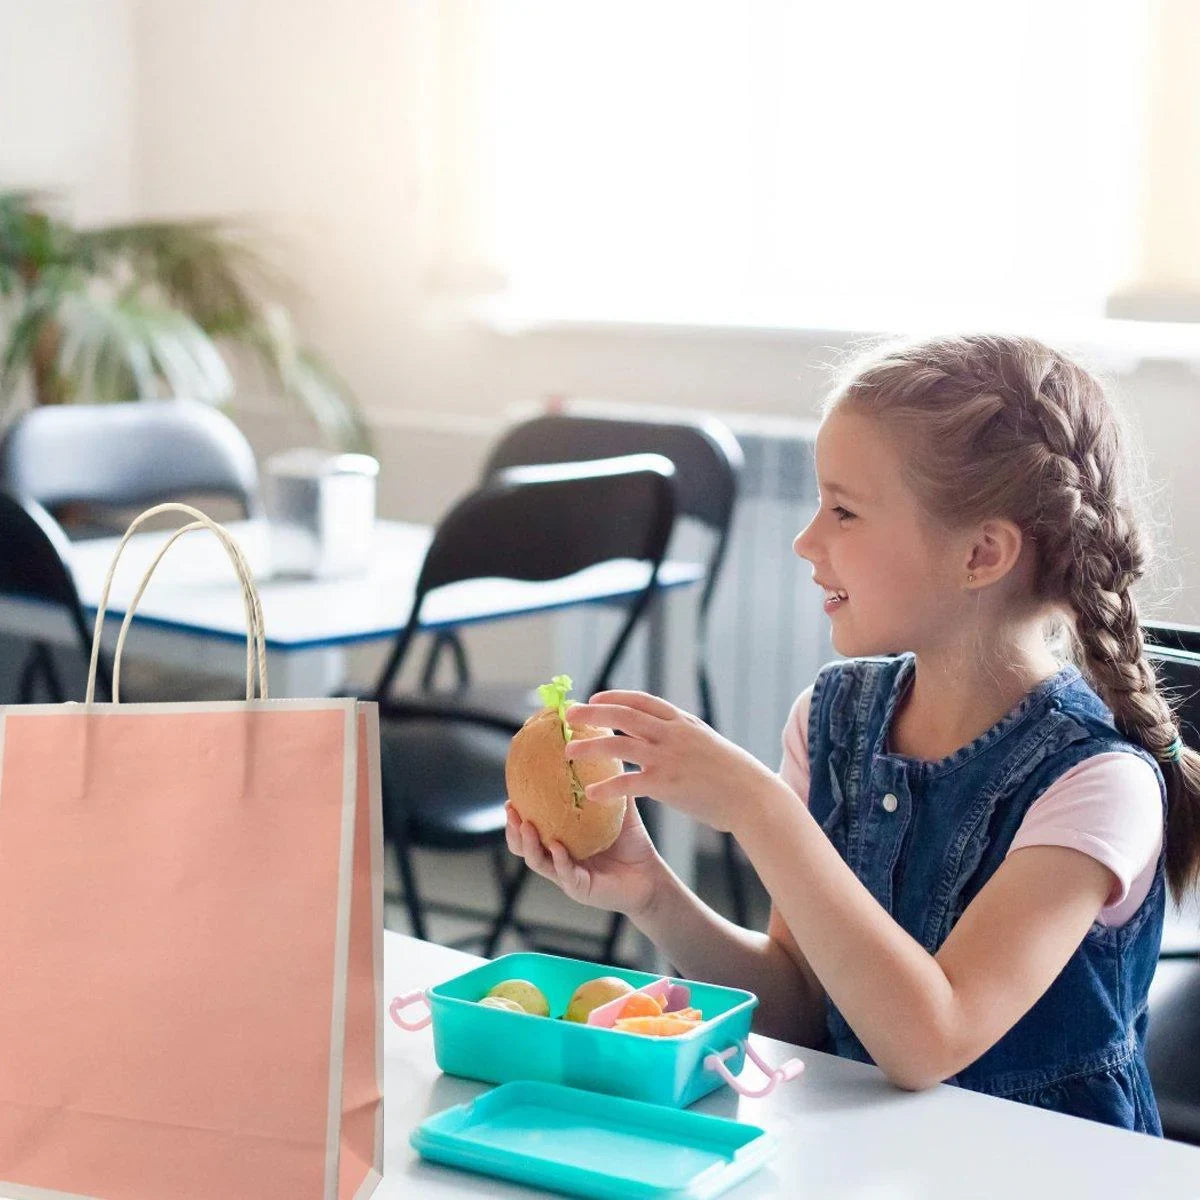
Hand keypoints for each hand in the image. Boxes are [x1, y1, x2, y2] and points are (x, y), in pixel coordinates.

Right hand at [504, 794, 664, 918]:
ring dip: (529, 844)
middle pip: (524, 846)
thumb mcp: (619, 810)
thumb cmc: (632, 843)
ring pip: (537, 861)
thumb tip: (609, 752)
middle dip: (512, 830)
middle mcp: (558, 858)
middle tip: (510, 810)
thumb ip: (611, 786)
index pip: (531, 827)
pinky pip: (565, 874)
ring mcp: (567, 875)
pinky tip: (558, 847)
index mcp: (561, 839)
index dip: (517, 815)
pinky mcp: (581, 888)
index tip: (510, 796)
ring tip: (526, 826)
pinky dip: (559, 860)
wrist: (650, 875)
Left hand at [563, 690, 783, 833]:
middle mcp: (673, 734)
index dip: (615, 697)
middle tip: (570, 715)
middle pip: (623, 716)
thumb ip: (681, 735)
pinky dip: (608, 787)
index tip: (594, 697)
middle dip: (593, 714)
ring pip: (619, 745)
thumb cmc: (732, 774)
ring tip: (569, 752)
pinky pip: (629, 783)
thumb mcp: (706, 742)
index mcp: (682, 722)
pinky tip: (591, 793)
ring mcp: (669, 757)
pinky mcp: (667, 783)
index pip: (642, 700)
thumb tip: (660, 732)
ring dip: (591, 747)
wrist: (753, 797)